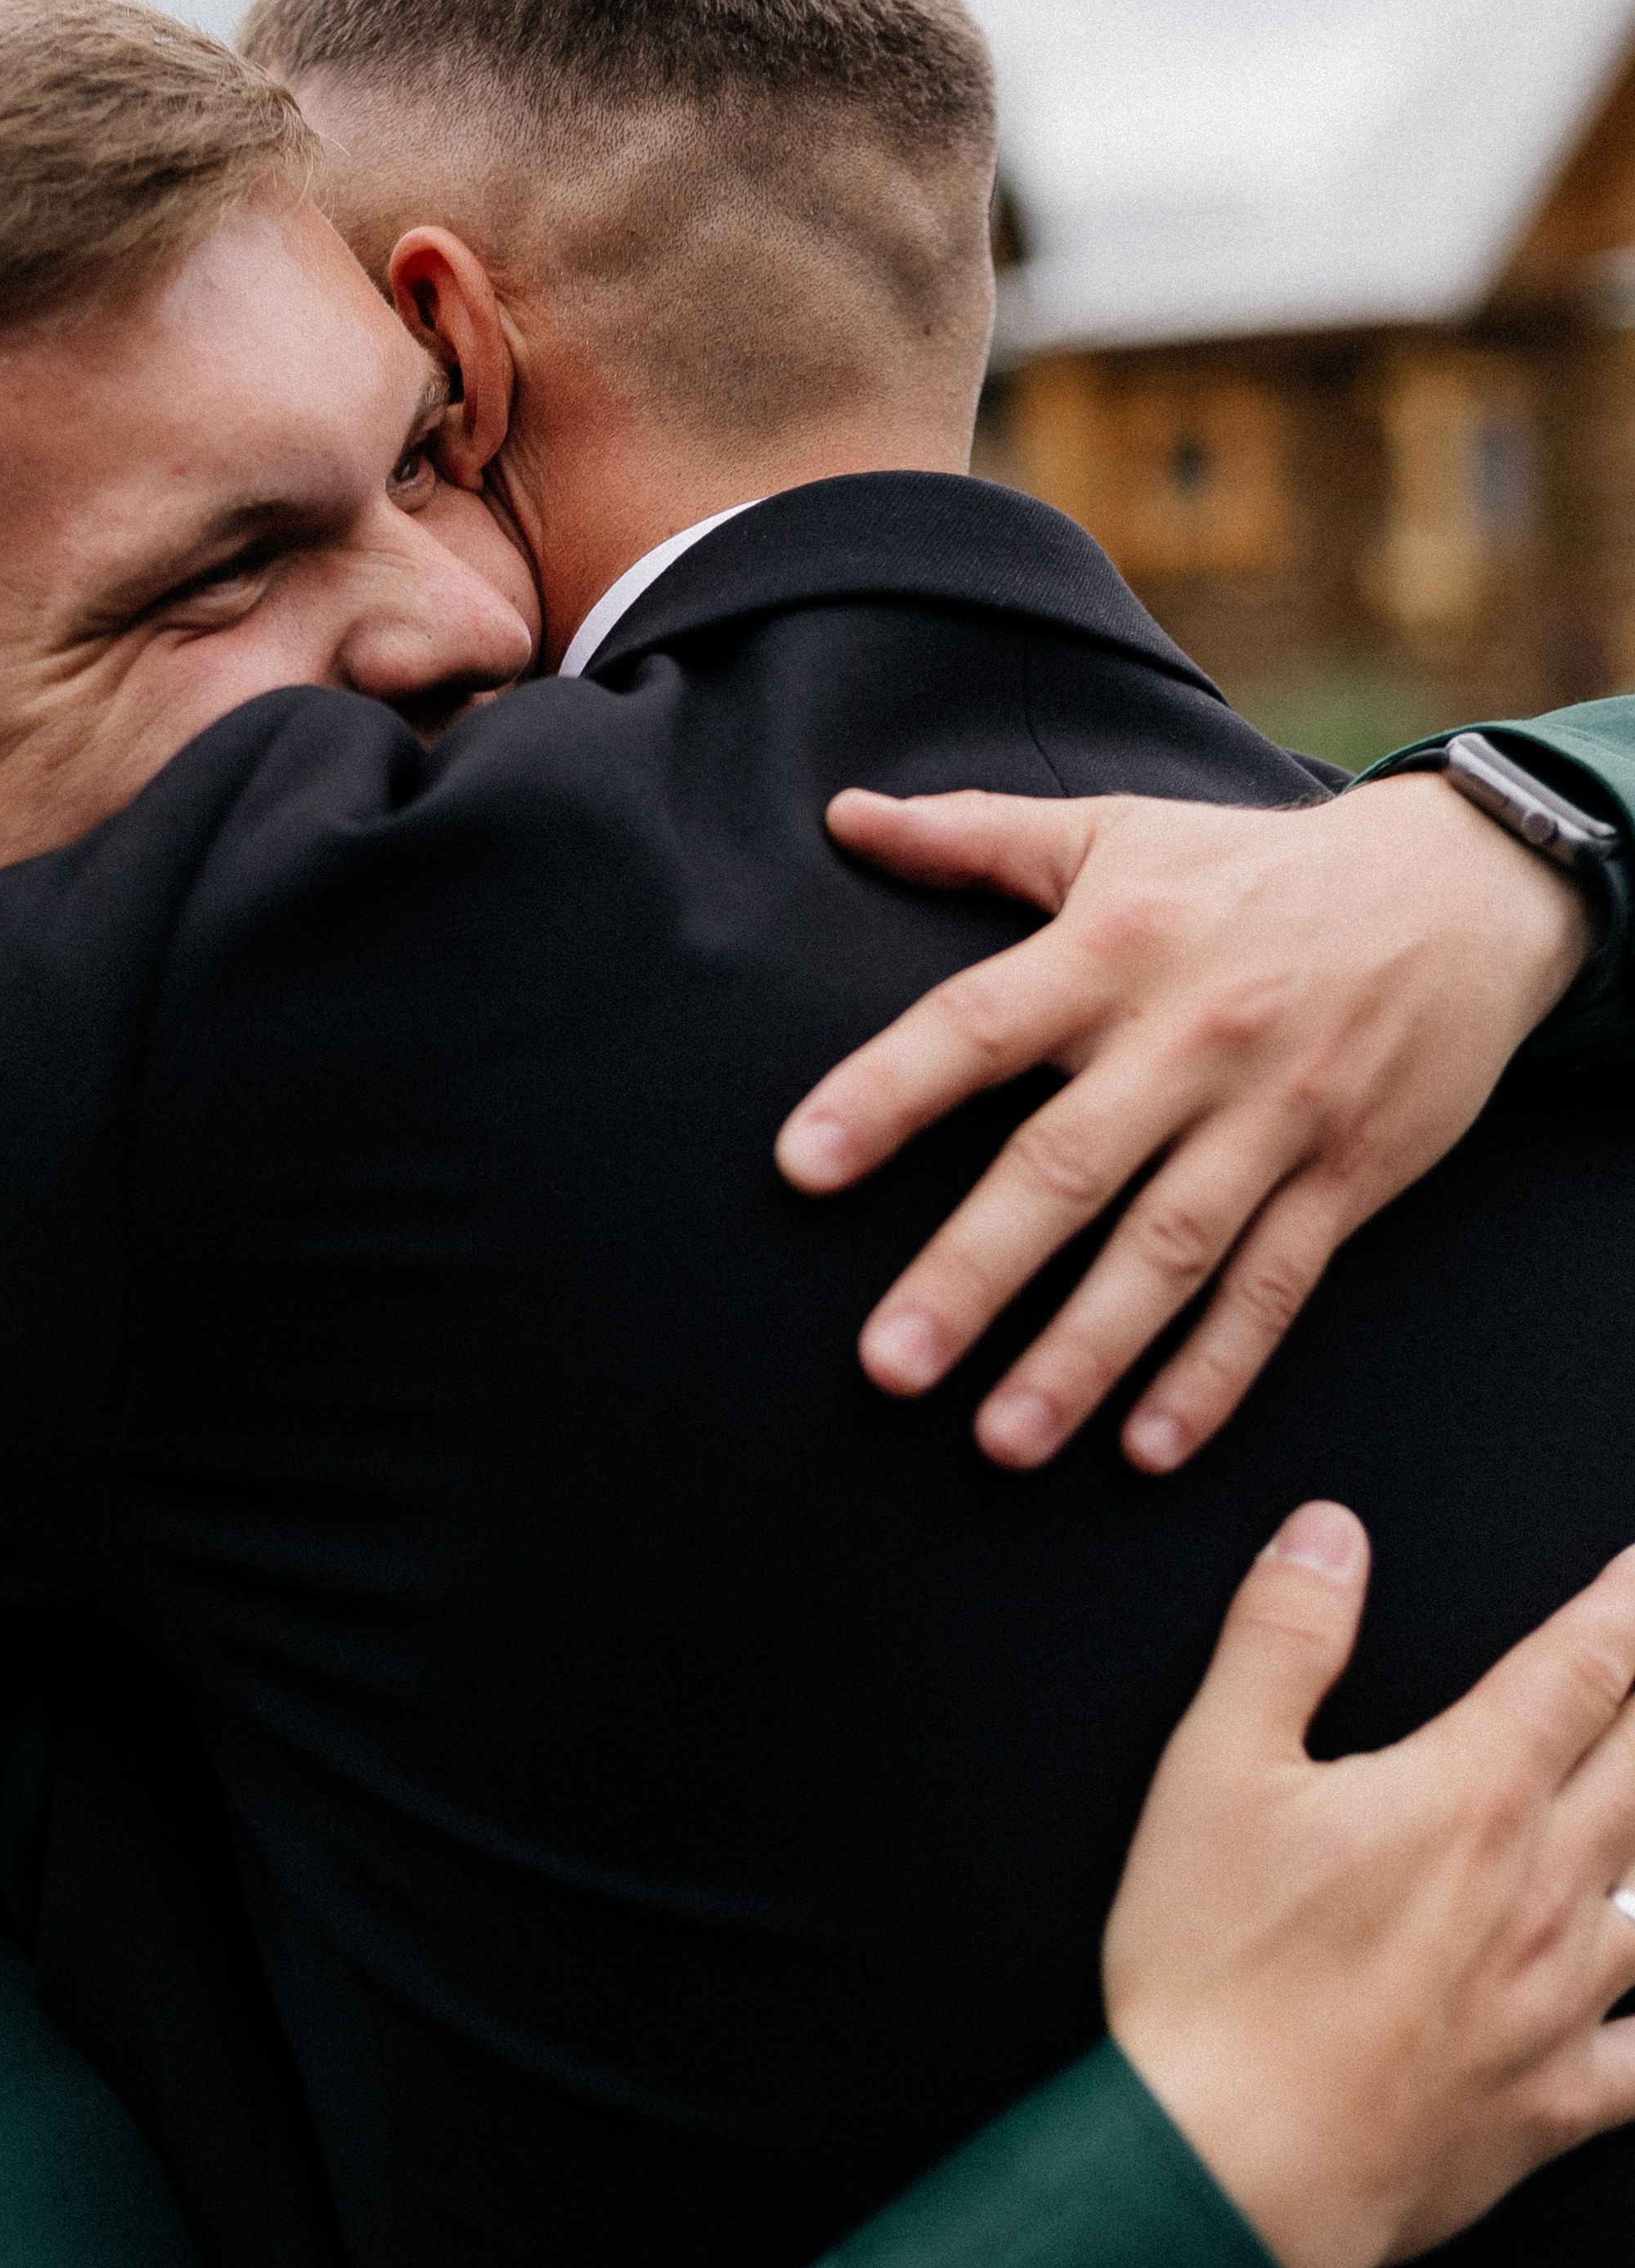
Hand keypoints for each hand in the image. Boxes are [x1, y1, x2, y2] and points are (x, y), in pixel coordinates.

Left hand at [775, 778, 1592, 1471]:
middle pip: (1067, 1165)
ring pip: (1170, 1248)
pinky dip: (1214, 1372)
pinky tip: (1149, 1449)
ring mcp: (1274, 1114)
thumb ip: (972, 836)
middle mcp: (1188, 1038)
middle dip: (974, 1272)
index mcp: (1112, 950)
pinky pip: (1273, 1287)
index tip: (802, 1165)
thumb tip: (844, 818)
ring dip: (1083, 1352)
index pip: (978, 1024)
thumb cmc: (1251, 870)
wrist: (1465, 890)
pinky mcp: (1347, 1177)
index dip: (887, 1092)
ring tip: (1000, 1439)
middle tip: (887, 1366)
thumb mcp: (1115, 832)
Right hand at [1105, 1504, 1634, 2267]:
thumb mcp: (1213, 1770)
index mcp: (1467, 1796)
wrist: (1234, 2166)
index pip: (1582, 1670)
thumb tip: (1328, 1535)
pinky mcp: (1555, 2100)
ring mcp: (1561, 2002)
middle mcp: (1542, 1888)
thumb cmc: (1215, 1971)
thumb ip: (1281, 1638)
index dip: (1626, 1607)